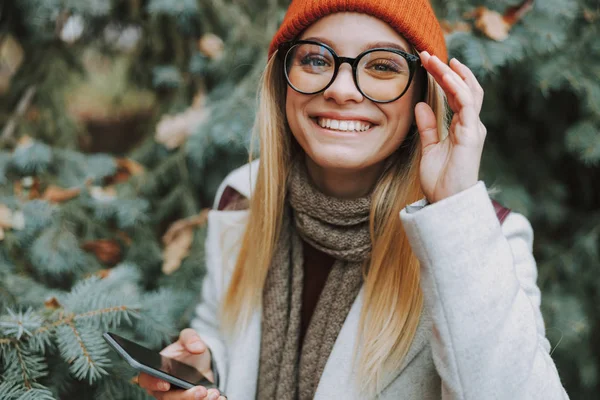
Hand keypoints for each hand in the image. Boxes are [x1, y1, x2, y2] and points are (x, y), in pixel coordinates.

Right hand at [138, 328, 225, 399]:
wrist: (201, 361)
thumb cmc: (188, 350)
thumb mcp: (189, 338)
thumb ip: (191, 338)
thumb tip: (197, 347)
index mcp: (156, 371)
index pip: (147, 380)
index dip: (154, 383)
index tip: (166, 384)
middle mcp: (164, 389)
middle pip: (168, 398)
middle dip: (186, 396)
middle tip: (201, 390)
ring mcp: (177, 397)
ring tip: (214, 394)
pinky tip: (220, 398)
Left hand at [414, 51, 486, 203]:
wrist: (447, 202)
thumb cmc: (440, 179)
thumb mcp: (429, 148)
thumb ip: (427, 126)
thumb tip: (420, 105)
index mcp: (462, 127)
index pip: (456, 95)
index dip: (444, 77)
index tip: (428, 62)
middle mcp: (471, 125)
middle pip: (464, 88)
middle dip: (447, 70)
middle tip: (428, 54)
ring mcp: (473, 128)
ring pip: (468, 91)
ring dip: (450, 74)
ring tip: (434, 60)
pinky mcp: (471, 134)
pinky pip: (467, 104)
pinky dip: (458, 88)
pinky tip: (446, 76)